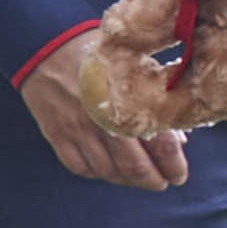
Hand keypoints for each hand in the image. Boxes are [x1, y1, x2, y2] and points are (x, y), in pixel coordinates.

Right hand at [23, 49, 191, 189]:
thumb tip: (178, 138)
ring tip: (138, 179)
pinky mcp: (56, 134)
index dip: (174, 165)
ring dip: (126, 181)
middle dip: (152, 180)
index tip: (179, 176)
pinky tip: (107, 170)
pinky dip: (96, 173)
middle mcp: (103, 120)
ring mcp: (77, 129)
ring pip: (106, 171)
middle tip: (162, 183)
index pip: (161, 144)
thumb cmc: (100, 56)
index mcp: (130, 102)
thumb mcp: (135, 67)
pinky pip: (78, 166)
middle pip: (133, 166)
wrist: (47, 44)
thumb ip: (156, 101)